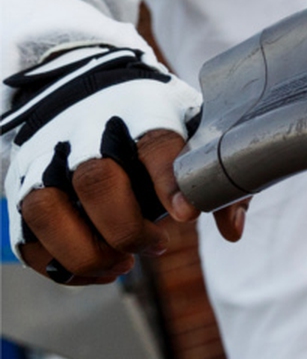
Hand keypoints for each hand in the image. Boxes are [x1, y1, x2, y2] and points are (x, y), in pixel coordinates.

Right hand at [2, 43, 222, 284]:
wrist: (89, 86)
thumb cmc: (156, 117)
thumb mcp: (194, 127)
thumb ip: (218, 177)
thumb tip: (232, 231)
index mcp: (142, 108)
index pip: (153, 142)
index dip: (168, 180)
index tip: (185, 214)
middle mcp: (86, 130)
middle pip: (94, 179)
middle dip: (126, 228)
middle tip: (157, 246)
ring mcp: (45, 158)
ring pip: (45, 209)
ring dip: (85, 252)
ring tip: (121, 266)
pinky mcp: (21, 186)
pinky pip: (25, 237)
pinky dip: (59, 267)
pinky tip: (97, 271)